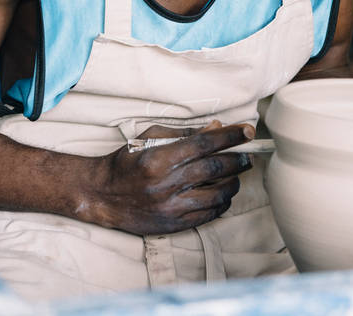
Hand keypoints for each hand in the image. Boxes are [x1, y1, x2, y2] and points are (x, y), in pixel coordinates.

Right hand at [92, 123, 254, 234]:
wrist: (104, 195)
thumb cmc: (128, 160)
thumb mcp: (151, 137)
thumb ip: (184, 133)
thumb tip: (216, 128)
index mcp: (161, 157)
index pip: (205, 144)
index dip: (230, 136)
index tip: (248, 131)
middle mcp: (167, 183)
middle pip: (216, 168)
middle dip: (238, 159)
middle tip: (248, 154)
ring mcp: (171, 207)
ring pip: (217, 194)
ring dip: (233, 182)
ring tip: (236, 174)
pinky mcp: (174, 224)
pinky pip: (209, 214)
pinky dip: (222, 203)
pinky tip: (224, 193)